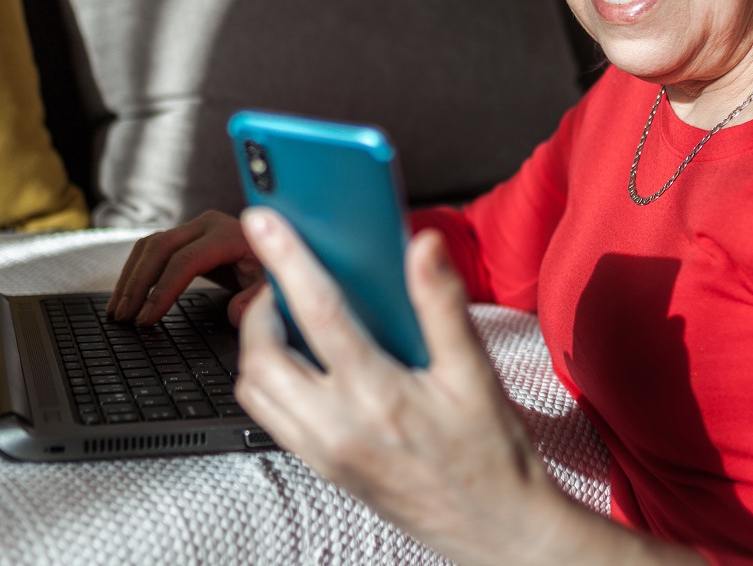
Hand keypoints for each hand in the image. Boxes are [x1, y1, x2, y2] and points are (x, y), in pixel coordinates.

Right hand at [106, 210, 265, 325]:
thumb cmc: (277, 269)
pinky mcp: (186, 236)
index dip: (162, 290)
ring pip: (150, 245)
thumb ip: (259, 299)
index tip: (146, 318)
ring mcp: (194, 227)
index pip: (185, 259)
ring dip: (130, 277)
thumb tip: (237, 313)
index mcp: (230, 234)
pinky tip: (126, 294)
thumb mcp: (276, 285)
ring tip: (117, 310)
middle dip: (137, 284)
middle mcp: (208, 224)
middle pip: (159, 248)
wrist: (280, 250)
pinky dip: (136, 270)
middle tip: (123, 317)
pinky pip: (152, 248)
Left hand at [234, 207, 569, 565]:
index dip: (286, 260)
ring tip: (286, 320)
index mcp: (380, 396)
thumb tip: (424, 245)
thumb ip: (443, 304)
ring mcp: (325, 454)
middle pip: (262, 355)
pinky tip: (301, 364)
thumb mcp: (475, 372)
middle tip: (281, 282)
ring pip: (254, 392)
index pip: (318, 313)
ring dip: (257, 348)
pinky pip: (269, 420)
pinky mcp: (323, 469)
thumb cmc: (492, 454)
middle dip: (260, 308)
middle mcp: (340, 428)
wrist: (498, 531)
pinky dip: (269, 383)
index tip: (264, 223)